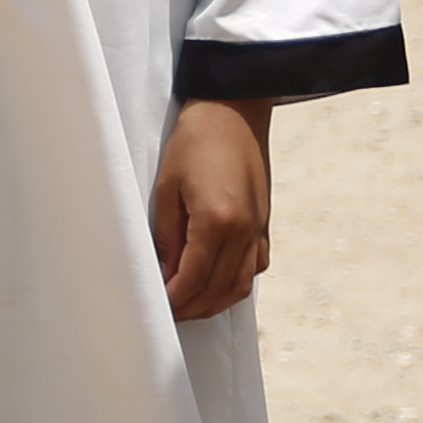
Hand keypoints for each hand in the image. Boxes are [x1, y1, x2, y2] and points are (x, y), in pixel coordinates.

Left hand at [149, 96, 274, 320]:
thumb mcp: (167, 186)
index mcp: (217, 220)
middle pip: (219, 289)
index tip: (157, 308)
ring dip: (215, 301)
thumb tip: (166, 272)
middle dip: (192, 307)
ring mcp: (258, 228)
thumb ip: (167, 235)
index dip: (175, 300)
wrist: (233, 109)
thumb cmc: (195, 140)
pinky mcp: (264, 222)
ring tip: (190, 304)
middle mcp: (244, 230)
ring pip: (240, 284)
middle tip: (168, 313)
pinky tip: (216, 282)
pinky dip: (236, 283)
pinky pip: (254, 266)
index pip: (194, 279)